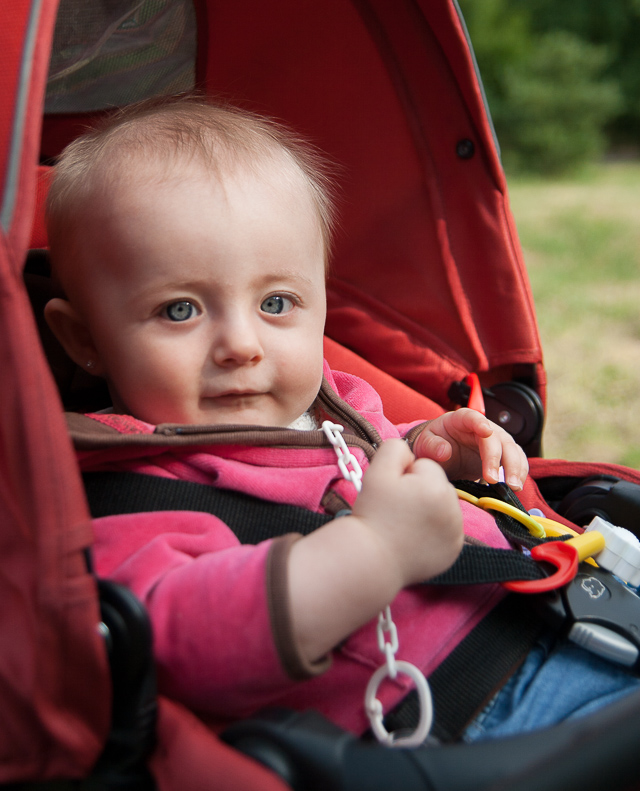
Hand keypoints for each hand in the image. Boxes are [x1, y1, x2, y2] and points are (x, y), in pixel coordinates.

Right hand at [352, 439, 463, 587]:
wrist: (372, 559)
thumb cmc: (373, 514)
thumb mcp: (377, 471)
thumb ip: (395, 448)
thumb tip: (411, 450)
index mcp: (437, 486)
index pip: (425, 466)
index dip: (404, 476)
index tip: (393, 494)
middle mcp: (453, 509)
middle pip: (436, 485)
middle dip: (419, 492)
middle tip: (397, 510)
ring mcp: (456, 532)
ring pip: (442, 506)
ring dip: (427, 510)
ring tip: (404, 525)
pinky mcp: (454, 550)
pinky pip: (446, 528)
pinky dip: (433, 531)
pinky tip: (414, 538)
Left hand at [412, 408, 528, 489]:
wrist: (441, 454)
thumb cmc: (433, 445)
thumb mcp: (425, 444)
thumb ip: (432, 446)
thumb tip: (444, 451)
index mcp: (461, 420)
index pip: (472, 417)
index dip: (479, 422)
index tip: (486, 431)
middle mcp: (482, 428)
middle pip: (497, 438)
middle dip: (499, 458)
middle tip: (494, 480)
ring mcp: (495, 441)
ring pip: (512, 450)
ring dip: (515, 468)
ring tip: (512, 487)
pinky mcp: (502, 456)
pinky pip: (516, 461)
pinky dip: (519, 473)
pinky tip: (515, 487)